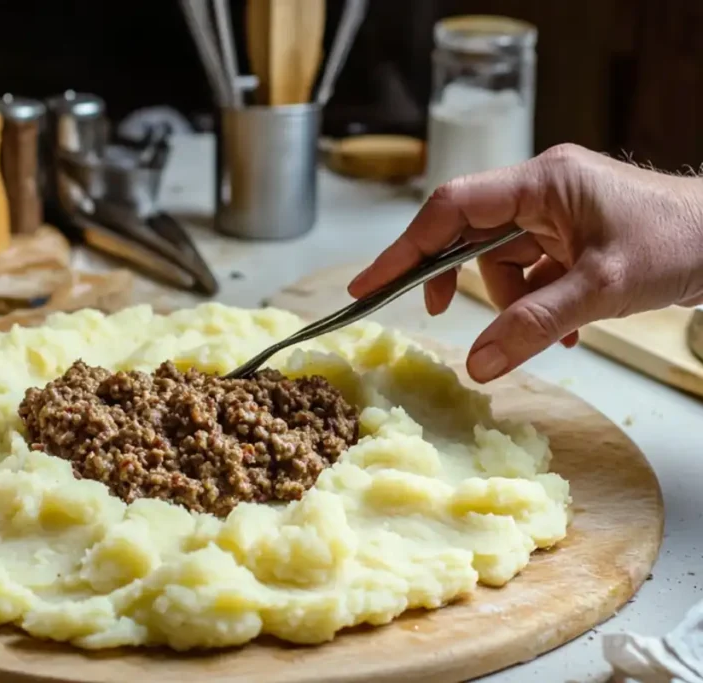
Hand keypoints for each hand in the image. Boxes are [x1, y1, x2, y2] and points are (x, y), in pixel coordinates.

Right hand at [347, 144, 702, 382]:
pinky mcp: (570, 235)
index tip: (369, 284)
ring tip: (547, 333)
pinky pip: (530, 270)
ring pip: (499, 260)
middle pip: (468, 233)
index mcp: (540, 182)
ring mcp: (555, 212)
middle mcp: (540, 190)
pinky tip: (563, 331)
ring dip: (509, 301)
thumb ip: (533, 325)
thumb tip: (477, 365)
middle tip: (431, 314)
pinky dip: (534, 303)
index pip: (452, 208)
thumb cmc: (681, 241)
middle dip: (452, 278)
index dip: (404, 246)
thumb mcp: (600, 289)